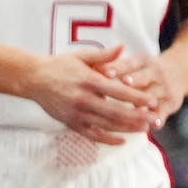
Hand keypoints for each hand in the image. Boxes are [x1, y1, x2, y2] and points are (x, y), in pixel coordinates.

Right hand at [27, 44, 156, 144]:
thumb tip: (122, 48)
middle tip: (154, 119)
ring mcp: (77, 113)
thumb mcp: (81, 56)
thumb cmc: (58, 65)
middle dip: (137, 117)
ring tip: (144, 129)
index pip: (119, 91)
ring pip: (107, 125)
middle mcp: (84, 99)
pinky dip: (108, 139)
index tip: (152, 101)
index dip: (137, 98)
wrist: (33, 79)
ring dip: (127, 128)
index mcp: (88, 80)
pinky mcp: (71, 123)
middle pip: (116, 112)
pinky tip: (122, 139)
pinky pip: (92, 135)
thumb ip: (103, 55)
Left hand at [96, 52, 186, 127]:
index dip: (117, 68)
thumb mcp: (133, 61)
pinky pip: (164, 112)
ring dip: (145, 103)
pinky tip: (154, 124)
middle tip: (124, 85)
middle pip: (143, 78)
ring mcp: (164, 88)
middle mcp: (156, 73)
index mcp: (143, 61)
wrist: (177, 72)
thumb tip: (94, 65)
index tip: (105, 72)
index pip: (129, 64)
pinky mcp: (171, 103)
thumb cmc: (143, 70)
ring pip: (153, 96)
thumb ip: (114, 63)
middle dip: (134, 82)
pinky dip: (159, 118)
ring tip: (137, 109)